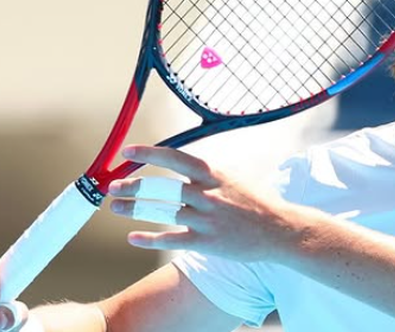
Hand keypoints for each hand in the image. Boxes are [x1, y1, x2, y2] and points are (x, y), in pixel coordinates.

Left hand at [109, 146, 306, 262]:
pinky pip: (170, 238)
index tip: (127, 152)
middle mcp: (207, 194)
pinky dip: (148, 238)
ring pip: (160, 213)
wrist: (281, 230)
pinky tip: (132, 237)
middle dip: (133, 186)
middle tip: (113, 187)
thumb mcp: (235, 177)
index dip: (148, 154)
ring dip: (133, 209)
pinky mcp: (206, 242)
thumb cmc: (258, 202)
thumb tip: (183, 163)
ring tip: (116, 207)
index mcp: (214, 174)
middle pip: (161, 187)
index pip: (174, 158)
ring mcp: (206, 219)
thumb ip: (208, 173)